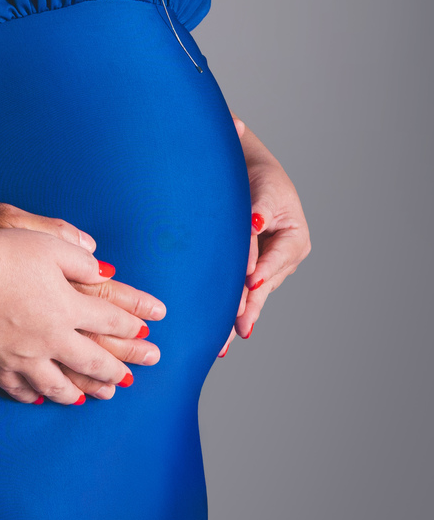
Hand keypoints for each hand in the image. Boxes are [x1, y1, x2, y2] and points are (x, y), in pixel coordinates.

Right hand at [0, 202, 164, 405]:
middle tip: (131, 378)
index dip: (131, 326)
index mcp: (67, 306)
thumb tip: (103, 271)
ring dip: (80, 391)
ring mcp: (22, 356)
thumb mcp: (47, 244)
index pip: (109, 320)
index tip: (145, 331)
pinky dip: (32, 395)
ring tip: (94, 397)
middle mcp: (50, 338)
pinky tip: (39, 398)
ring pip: (58, 384)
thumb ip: (78, 259)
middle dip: (116, 368)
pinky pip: (18, 388)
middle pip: (91, 360)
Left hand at [216, 121, 311, 356]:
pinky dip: (234, 309)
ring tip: (223, 342)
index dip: (264, 270)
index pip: (278, 257)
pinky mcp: (252, 272)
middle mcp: (286, 258)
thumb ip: (258, 212)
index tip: (251, 283)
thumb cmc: (261, 180)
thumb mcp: (264, 192)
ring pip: (252, 294)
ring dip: (238, 314)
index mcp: (295, 239)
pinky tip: (225, 333)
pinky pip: (243, 292)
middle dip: (249, 307)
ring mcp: (270, 268)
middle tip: (237, 328)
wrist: (251, 176)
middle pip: (264, 284)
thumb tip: (254, 225)